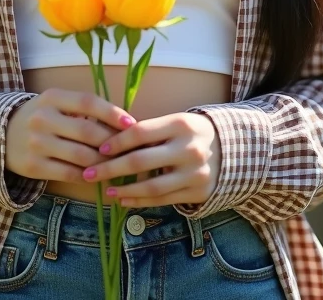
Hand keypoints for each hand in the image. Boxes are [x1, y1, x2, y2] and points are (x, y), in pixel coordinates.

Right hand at [5, 88, 135, 183]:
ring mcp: (36, 143)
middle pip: (87, 131)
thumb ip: (83, 110)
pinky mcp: (33, 166)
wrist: (1, 135)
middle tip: (129, 149)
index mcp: (52, 97)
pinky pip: (69, 173)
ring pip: (81, 156)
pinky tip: (98, 175)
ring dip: (104, 162)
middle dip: (112, 142)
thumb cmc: (41, 117)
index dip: (112, 112)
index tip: (132, 123)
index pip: (88, 102)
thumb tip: (123, 122)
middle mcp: (43, 118)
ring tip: (118, 164)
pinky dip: (88, 175)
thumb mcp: (56, 103)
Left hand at [81, 111, 221, 207]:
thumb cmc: (193, 133)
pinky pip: (163, 200)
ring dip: (123, 189)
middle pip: (141, 160)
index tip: (99, 148)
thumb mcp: (176, 123)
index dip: (117, 141)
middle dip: (110, 168)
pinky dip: (140, 201)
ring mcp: (195, 173)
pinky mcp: (198, 192)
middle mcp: (188, 148)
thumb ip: (150, 131)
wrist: (232, 150)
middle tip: (89, 172)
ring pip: (151, 185)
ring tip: (105, 189)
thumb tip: (111, 140)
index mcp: (181, 124)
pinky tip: (124, 199)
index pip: (140, 132)